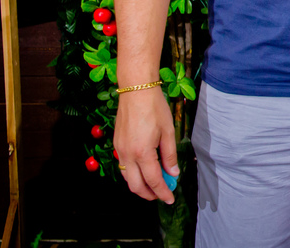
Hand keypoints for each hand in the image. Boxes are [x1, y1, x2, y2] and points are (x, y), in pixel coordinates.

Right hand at [114, 86, 178, 203]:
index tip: (170, 198)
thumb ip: (170, 155)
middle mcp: (128, 154)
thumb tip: (173, 173)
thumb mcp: (168, 132)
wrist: (136, 90)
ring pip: (127, 178)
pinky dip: (133, 174)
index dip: (163, 192)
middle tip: (162, 195)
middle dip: (149, 194)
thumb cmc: (154, 108)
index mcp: (142, 152)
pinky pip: (123, 166)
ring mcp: (120, 150)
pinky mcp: (117, 144)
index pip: (154, 181)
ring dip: (140, 185)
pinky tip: (143, 170)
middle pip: (136, 185)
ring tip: (154, 185)